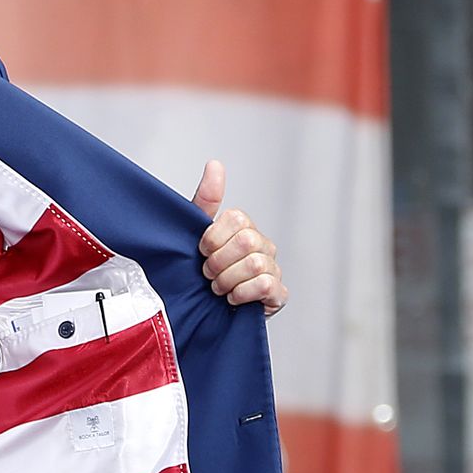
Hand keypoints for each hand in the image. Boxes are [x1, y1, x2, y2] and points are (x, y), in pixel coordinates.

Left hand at [192, 160, 287, 315]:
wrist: (199, 308)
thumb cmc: (199, 267)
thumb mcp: (194, 233)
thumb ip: (206, 199)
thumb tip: (216, 164)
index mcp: (244, 228)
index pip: (237, 219)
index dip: (212, 238)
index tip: (201, 251)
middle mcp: (263, 245)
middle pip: (247, 241)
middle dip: (218, 261)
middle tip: (207, 273)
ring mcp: (273, 269)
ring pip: (256, 264)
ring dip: (227, 280)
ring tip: (217, 287)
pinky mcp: (277, 294)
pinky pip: (266, 286)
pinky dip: (242, 293)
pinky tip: (233, 298)